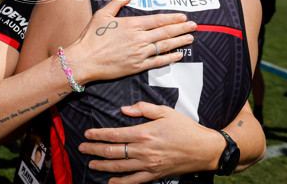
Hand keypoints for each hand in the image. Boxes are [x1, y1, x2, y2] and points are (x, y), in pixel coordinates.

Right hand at [67, 0, 195, 83]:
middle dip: (182, 28)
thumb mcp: (102, 14)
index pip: (158, 20)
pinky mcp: (137, 66)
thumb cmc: (91, 37)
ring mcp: (139, 53)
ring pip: (164, 46)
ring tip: (190, 38)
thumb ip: (118, 2)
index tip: (183, 16)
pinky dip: (169, 58)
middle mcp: (138, 38)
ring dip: (179, 42)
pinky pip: (157, 62)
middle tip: (194, 25)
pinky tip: (178, 55)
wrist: (84, 60)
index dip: (173, 18)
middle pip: (165, 32)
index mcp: (132, 24)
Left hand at [78, 102, 223, 183]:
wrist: (204, 149)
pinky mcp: (155, 174)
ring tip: (91, 163)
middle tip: (82, 148)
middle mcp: (144, 150)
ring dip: (103, 165)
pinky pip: (134, 181)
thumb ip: (143, 109)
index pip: (114, 135)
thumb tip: (124, 109)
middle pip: (113, 151)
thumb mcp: (165, 111)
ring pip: (120, 167)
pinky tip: (111, 181)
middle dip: (95, 150)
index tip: (87, 134)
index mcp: (144, 132)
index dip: (98, 135)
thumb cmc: (185, 128)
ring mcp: (148, 165)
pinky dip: (121, 183)